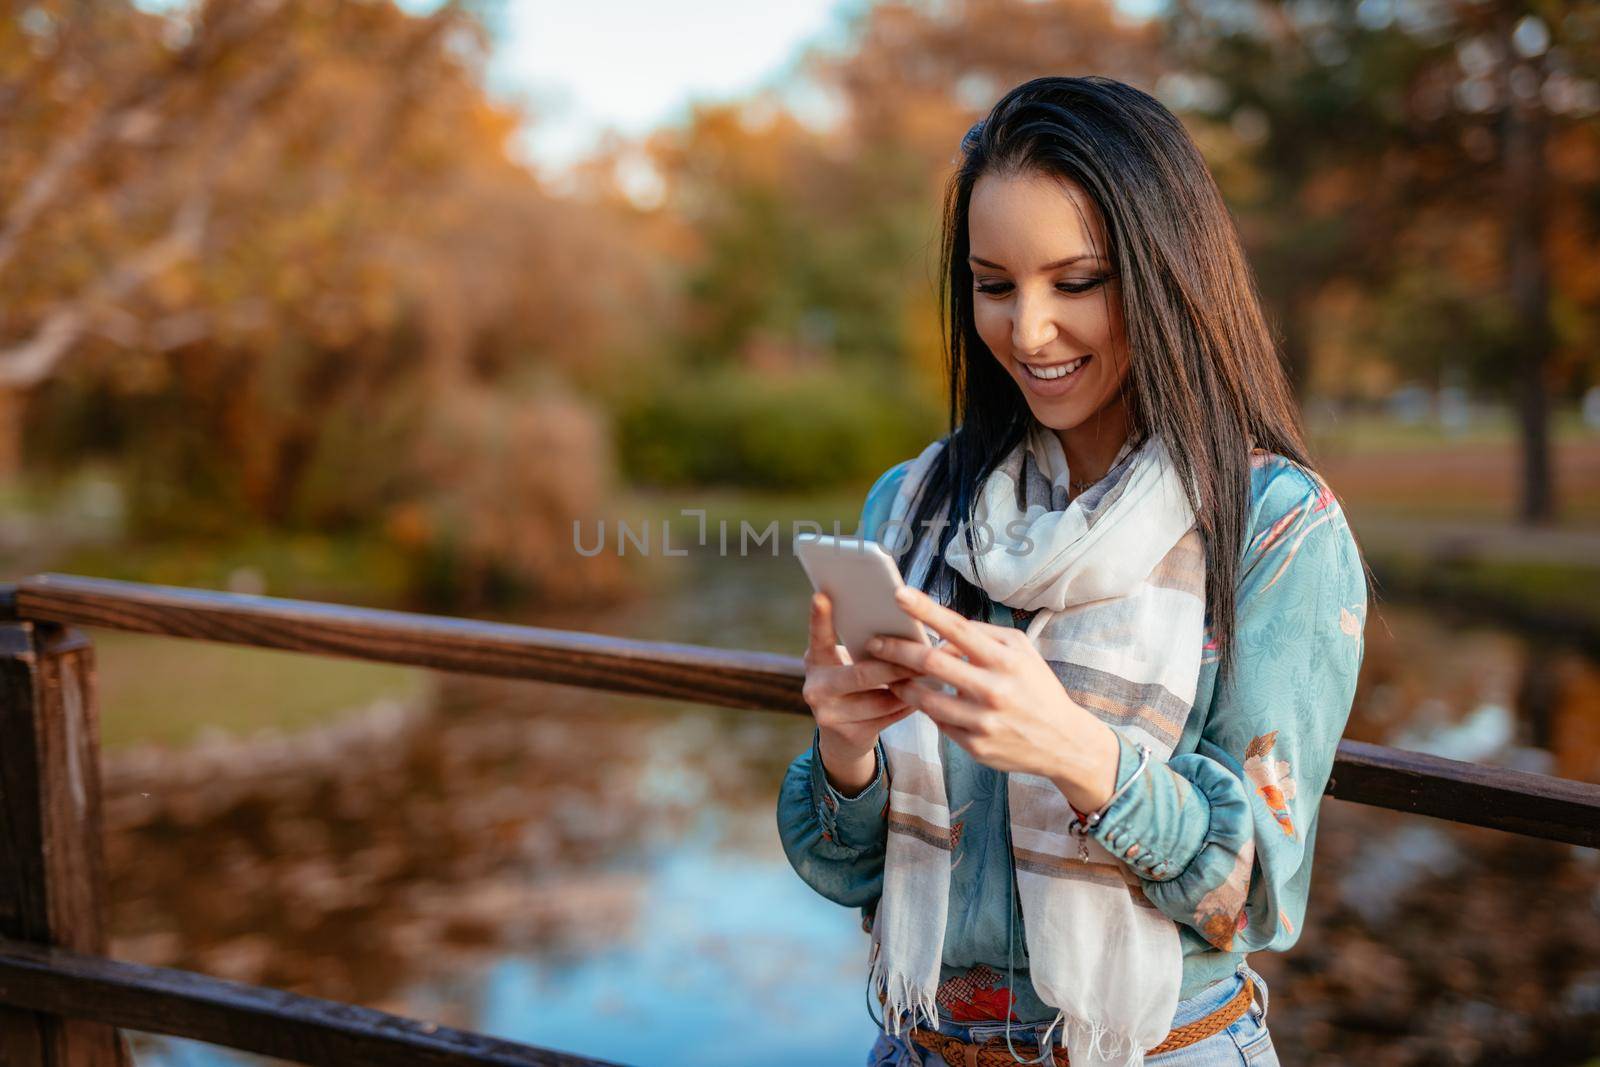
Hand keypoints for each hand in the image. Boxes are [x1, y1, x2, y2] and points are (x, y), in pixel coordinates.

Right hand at [802, 591, 919, 793]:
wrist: (841, 737)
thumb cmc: (851, 685)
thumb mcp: (845, 664)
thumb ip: (861, 647)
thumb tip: (902, 622)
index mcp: (815, 662)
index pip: (818, 637)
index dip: (819, 618)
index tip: (822, 595)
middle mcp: (815, 688)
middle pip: (861, 674)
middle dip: (897, 665)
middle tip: (926, 652)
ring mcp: (830, 715)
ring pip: (881, 698)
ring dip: (911, 685)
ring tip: (934, 672)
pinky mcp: (850, 735)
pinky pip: (889, 717)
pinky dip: (910, 703)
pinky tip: (925, 694)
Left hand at [866, 585, 1119, 812]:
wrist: (1064, 742)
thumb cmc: (1037, 688)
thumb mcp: (1022, 652)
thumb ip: (984, 635)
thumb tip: (943, 632)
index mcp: (1005, 659)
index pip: (957, 628)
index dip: (925, 609)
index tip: (898, 594)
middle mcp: (993, 689)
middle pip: (930, 663)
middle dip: (895, 650)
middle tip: (873, 643)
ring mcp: (983, 721)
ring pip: (926, 699)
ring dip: (901, 685)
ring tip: (889, 675)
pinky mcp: (975, 746)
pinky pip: (939, 722)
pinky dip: (927, 709)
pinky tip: (921, 701)